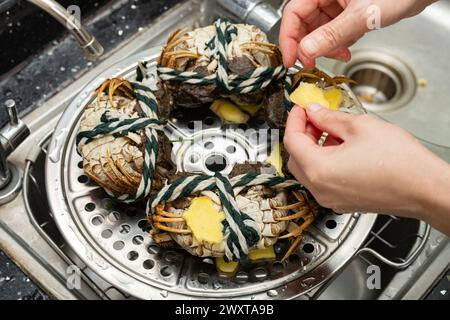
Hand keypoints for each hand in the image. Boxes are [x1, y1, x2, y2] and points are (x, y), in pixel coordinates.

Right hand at [279, 0, 435, 67]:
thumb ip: (332, 35)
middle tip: (312, 64)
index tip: (291, 60)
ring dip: (324, 48)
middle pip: (303, 23)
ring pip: (317, 30)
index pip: (293, 14)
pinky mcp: (346, 12)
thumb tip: (306, 51)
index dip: (289, 38)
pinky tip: (346, 49)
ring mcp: (336, 3)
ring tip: (338, 55)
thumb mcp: (361, 16)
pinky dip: (336, 44)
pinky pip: (332, 31)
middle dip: (308, 46)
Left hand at [283, 105, 449, 234]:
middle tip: (315, 118)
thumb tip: (314, 111)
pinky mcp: (343, 202)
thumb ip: (329, 117)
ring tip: (332, 130)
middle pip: (296, 158)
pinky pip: (323, 180)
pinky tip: (341, 147)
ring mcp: (331, 199)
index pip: (292, 141)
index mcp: (319, 171)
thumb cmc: (400, 162)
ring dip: (314, 148)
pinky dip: (325, 162)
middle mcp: (320, 190)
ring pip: (309, 170)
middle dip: (302, 135)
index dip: (294, 120)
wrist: (425, 188)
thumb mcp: (360, 126)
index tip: (300, 108)